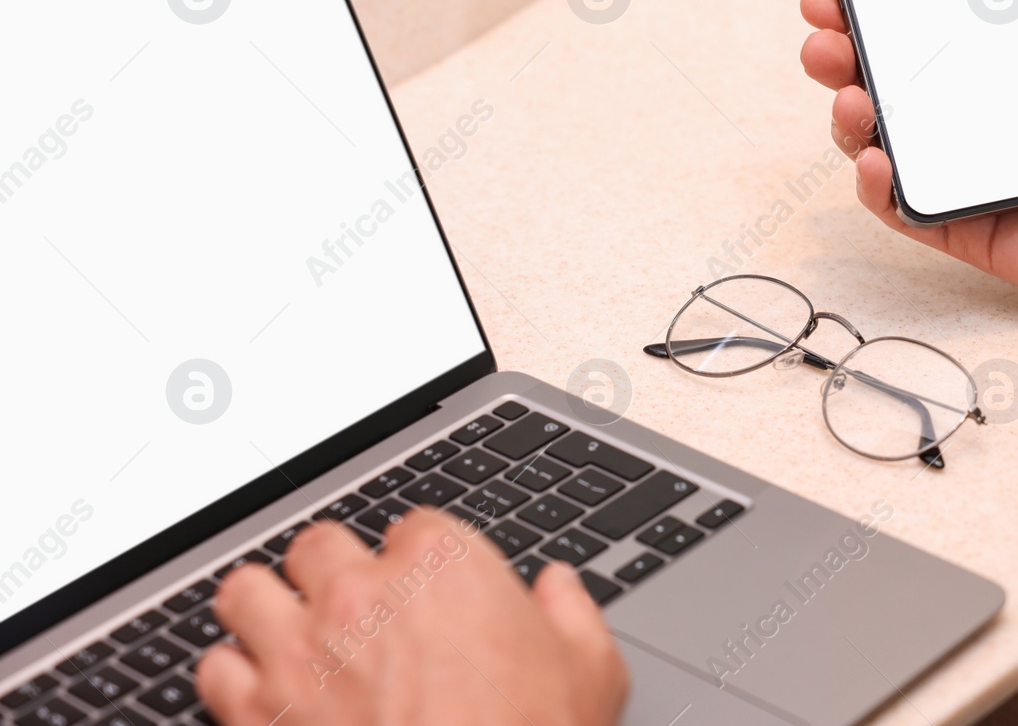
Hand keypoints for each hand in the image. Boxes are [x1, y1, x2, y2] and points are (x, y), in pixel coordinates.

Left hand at [197, 510, 626, 725]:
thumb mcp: (591, 674)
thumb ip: (572, 614)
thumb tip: (559, 588)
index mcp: (445, 565)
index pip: (412, 526)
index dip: (418, 561)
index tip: (424, 592)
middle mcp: (363, 593)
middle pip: (319, 545)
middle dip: (331, 573)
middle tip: (350, 610)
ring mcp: (300, 650)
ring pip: (246, 591)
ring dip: (265, 611)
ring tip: (285, 636)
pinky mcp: (255, 712)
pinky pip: (212, 668)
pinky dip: (231, 679)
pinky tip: (259, 695)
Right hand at [799, 0, 1017, 308]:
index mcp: (1005, 68)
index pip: (923, 30)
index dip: (875, 8)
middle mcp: (974, 116)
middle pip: (884, 80)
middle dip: (839, 52)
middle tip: (825, 33)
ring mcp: (963, 171)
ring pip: (878, 139)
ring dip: (846, 112)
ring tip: (850, 91)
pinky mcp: (960, 223)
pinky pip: (899, 206)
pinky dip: (874, 184)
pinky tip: (878, 156)